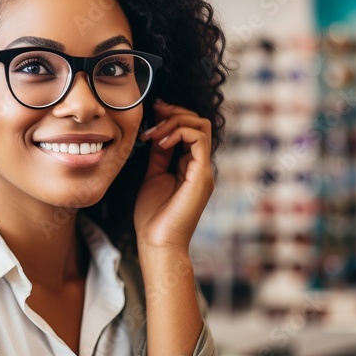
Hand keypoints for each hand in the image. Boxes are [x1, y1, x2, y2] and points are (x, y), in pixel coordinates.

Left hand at [133, 99, 214, 251]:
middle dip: (175, 112)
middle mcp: (200, 166)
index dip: (172, 116)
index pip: (190, 129)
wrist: (158, 243)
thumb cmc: (153, 217)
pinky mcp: (201, 176)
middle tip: (153, 114)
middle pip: (199, 123)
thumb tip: (157, 132)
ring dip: (175, 121)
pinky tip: (161, 141)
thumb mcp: (152, 176)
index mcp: (190, 167)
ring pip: (201, 126)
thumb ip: (158, 155)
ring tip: (155, 132)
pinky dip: (179, 132)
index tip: (152, 112)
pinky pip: (198, 140)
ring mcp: (203, 171)